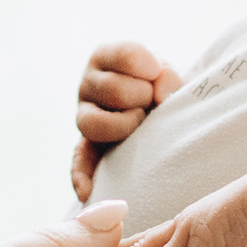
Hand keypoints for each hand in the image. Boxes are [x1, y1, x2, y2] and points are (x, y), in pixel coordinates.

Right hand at [71, 38, 180, 203]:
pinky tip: (88, 192)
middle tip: (153, 102)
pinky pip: (78, 163)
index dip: (147, 66)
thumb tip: (160, 95)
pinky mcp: (87, 148)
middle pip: (111, 90)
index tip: (157, 72)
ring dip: (125, 126)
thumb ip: (167, 77)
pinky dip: (82, 177)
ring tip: (140, 124)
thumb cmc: (162, 86)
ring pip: (93, 123)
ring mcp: (84, 117)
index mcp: (105, 58)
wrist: (159, 109)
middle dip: (141, 96)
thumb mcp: (168, 73)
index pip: (123, 55)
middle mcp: (88, 85)